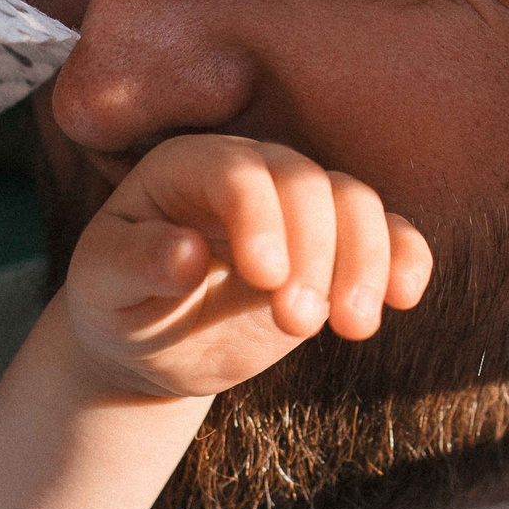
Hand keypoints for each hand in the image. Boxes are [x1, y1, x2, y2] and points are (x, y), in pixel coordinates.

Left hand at [63, 135, 432, 398]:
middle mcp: (252, 173)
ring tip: (354, 327)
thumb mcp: (102, 287)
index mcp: (187, 168)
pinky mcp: (337, 245)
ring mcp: (300, 207)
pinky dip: (405, 258)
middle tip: (297, 323)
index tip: (265, 278)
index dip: (259, 217)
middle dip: (314, 251)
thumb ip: (136, 264)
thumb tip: (186, 254)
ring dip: (365, 261)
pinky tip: (403, 299)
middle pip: (306, 183)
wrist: (156, 340)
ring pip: (356, 202)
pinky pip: (389, 233)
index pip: (236, 173)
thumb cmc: (120, 302)